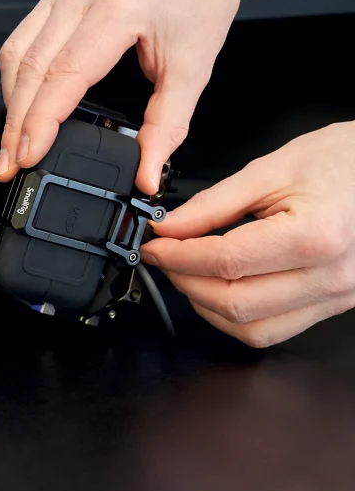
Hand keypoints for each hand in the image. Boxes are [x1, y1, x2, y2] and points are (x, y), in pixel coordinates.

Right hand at [0, 0, 274, 194]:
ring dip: (11, 103)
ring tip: (12, 143)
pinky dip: (17, 78)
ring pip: (16, 54)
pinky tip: (22, 104)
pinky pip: (22, 38)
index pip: (63, 75)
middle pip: (30, 69)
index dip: (40, 121)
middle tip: (10, 164)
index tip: (28, 156)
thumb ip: (168, 126)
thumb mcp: (194, 68)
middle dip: (16, 124)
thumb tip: (148, 173)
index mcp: (119, 8)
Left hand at [141, 122, 354, 347]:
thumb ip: (213, 203)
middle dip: (185, 282)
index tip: (153, 246)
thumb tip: (168, 226)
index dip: (178, 256)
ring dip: (207, 307)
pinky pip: (275, 329)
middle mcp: (330, 276)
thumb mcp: (272, 169)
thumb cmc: (344, 161)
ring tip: (187, 275)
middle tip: (164, 258)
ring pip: (252, 329)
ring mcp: (336, 296)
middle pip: (235, 303)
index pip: (226, 261)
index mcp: (314, 236)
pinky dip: (236, 317)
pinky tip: (219, 290)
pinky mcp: (335, 304)